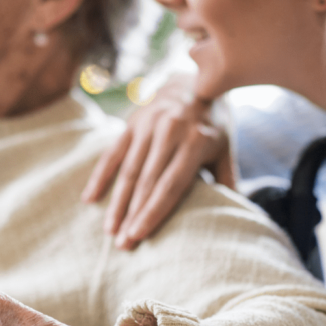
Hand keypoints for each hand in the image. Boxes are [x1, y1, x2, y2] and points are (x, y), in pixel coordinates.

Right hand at [82, 75, 235, 249]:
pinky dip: (100, 177)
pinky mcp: (131, 123)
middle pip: (146, 182)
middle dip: (132, 216)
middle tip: (122, 245)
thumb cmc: (212, 124)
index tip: (138, 236)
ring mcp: (148, 125)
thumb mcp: (225, 148)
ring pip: (128, 171)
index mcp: (196, 140)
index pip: (171, 185)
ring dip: (117, 203)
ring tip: (109, 231)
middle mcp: (170, 131)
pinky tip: (89, 199)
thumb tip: (236, 214)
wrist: (193, 80)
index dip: (153, 212)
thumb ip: (227, 179)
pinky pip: (112, 153)